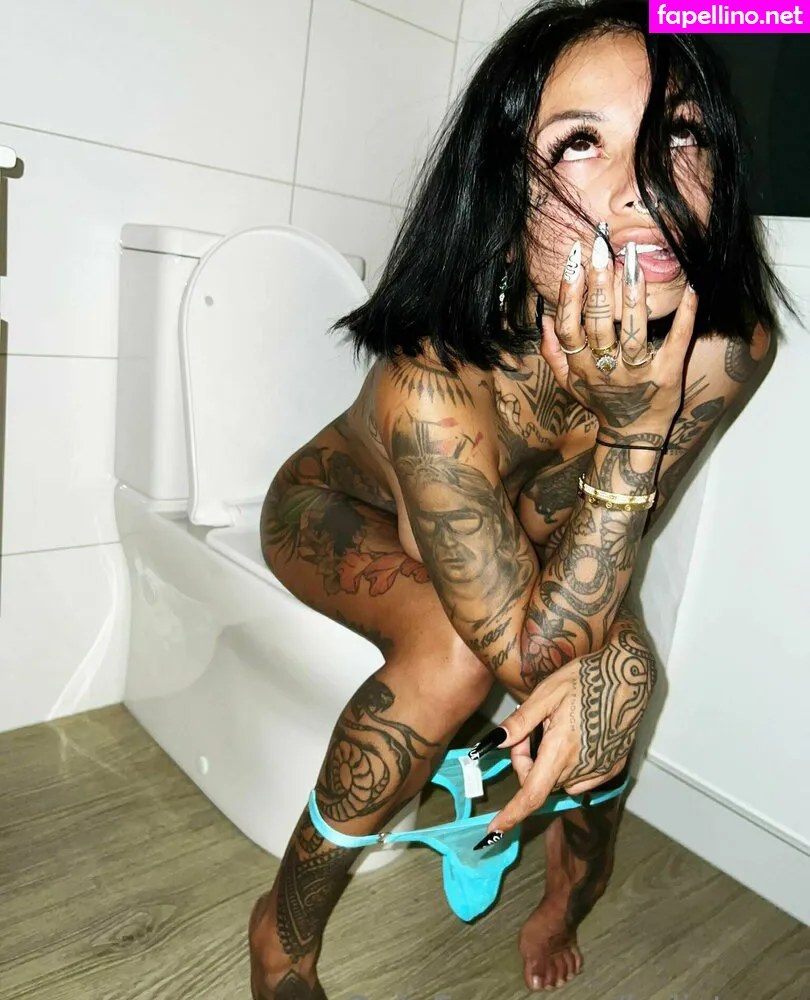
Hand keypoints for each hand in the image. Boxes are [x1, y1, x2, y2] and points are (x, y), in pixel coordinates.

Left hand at [474, 643, 652, 838]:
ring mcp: (601, 769)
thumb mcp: (546, 693)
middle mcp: (582, 767)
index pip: (532, 794)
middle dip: (528, 762)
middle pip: (541, 781)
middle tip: (533, 729)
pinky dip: (571, 764)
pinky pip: (582, 777)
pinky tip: (577, 734)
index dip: (511, 815)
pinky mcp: (613, 766)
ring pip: (560, 779)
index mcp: (561, 750)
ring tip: (558, 726)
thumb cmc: (586, 678)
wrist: (629, 675)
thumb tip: (496, 743)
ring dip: (550, 763)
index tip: (494, 830)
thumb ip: (521, 722)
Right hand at [539, 234, 696, 436]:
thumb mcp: (569, 382)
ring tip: (633, 261)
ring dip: (632, 296)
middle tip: (602, 248)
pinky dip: (684, 316)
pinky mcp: (667, 376)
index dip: (569, 295)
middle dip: (600, 284)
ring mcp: (638, 373)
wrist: (633, 436)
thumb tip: (544, 319)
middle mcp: (607, 370)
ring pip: (633, 332)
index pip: (570, 327)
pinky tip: (691, 290)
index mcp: (582, 367)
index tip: (573, 263)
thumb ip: (554, 352)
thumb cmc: (602, 403)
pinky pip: (676, 342)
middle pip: (599, 324)